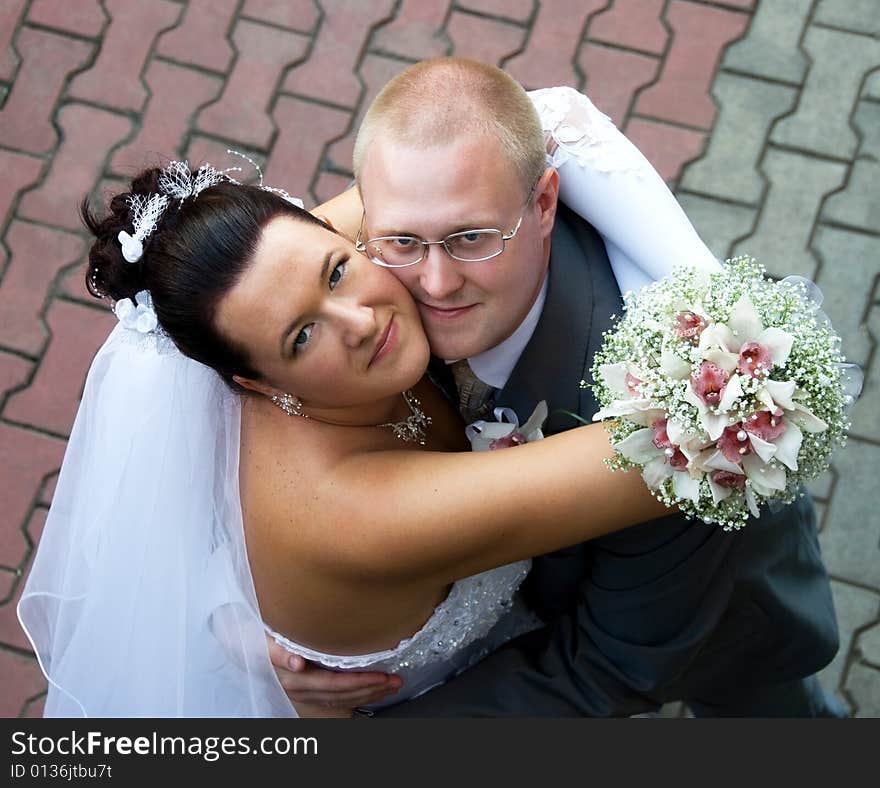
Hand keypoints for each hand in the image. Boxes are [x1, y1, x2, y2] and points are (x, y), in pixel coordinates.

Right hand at [267, 636, 403, 712]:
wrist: (252, 646)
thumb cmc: (265, 638)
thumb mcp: (268, 641)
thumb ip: (279, 651)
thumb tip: (297, 663)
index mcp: (295, 678)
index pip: (331, 683)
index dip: (355, 682)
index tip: (379, 676)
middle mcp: (303, 690)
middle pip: (343, 693)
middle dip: (370, 687)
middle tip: (394, 678)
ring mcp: (309, 694)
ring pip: (345, 699)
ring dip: (371, 693)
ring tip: (393, 683)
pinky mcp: (315, 694)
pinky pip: (343, 700)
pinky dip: (363, 696)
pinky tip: (378, 690)